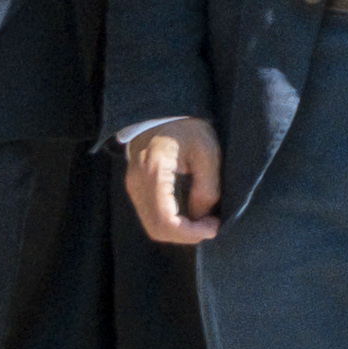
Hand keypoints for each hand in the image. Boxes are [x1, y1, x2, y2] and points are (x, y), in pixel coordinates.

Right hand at [121, 122, 218, 244]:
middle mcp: (137, 184)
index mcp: (153, 174)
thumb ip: (207, 186)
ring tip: (205, 222)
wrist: (163, 113)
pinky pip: (151, 215)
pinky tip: (192, 215)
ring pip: (153, 226)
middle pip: (157, 229)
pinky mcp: (137, 188)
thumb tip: (202, 216)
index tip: (213, 227)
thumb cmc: (187, 127)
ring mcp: (133, 187)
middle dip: (186, 235)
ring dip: (179, 231)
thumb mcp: (207, 151)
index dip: (190, 233)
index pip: (165, 221)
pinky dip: (171, 222)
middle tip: (212, 226)